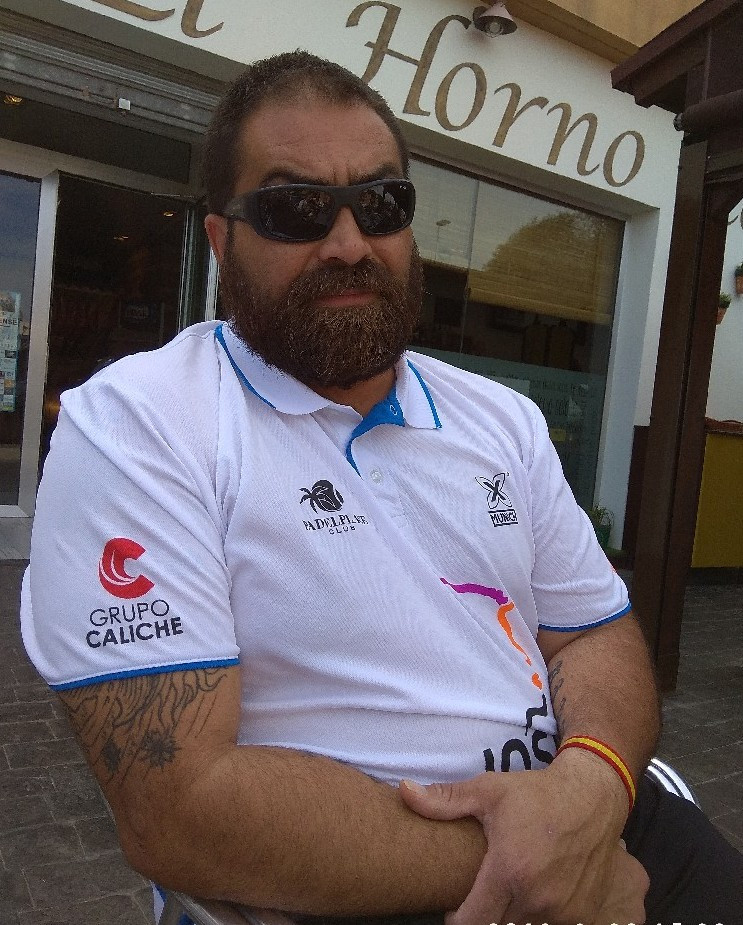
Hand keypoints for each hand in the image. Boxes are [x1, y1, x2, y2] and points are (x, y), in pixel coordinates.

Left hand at [399, 750, 640, 924]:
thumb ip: (445, 800)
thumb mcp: (488, 791)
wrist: (592, 796)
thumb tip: (404, 792)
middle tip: (481, 897)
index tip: (454, 907)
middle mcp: (537, 899)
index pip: (471, 923)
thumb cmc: (536, 793)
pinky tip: (534, 899)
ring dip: (512, 918)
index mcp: (509, 872)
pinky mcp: (584, 915)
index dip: (456, 919)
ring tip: (507, 896)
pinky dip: (539, 919)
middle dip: (484, 917)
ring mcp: (564, 912)